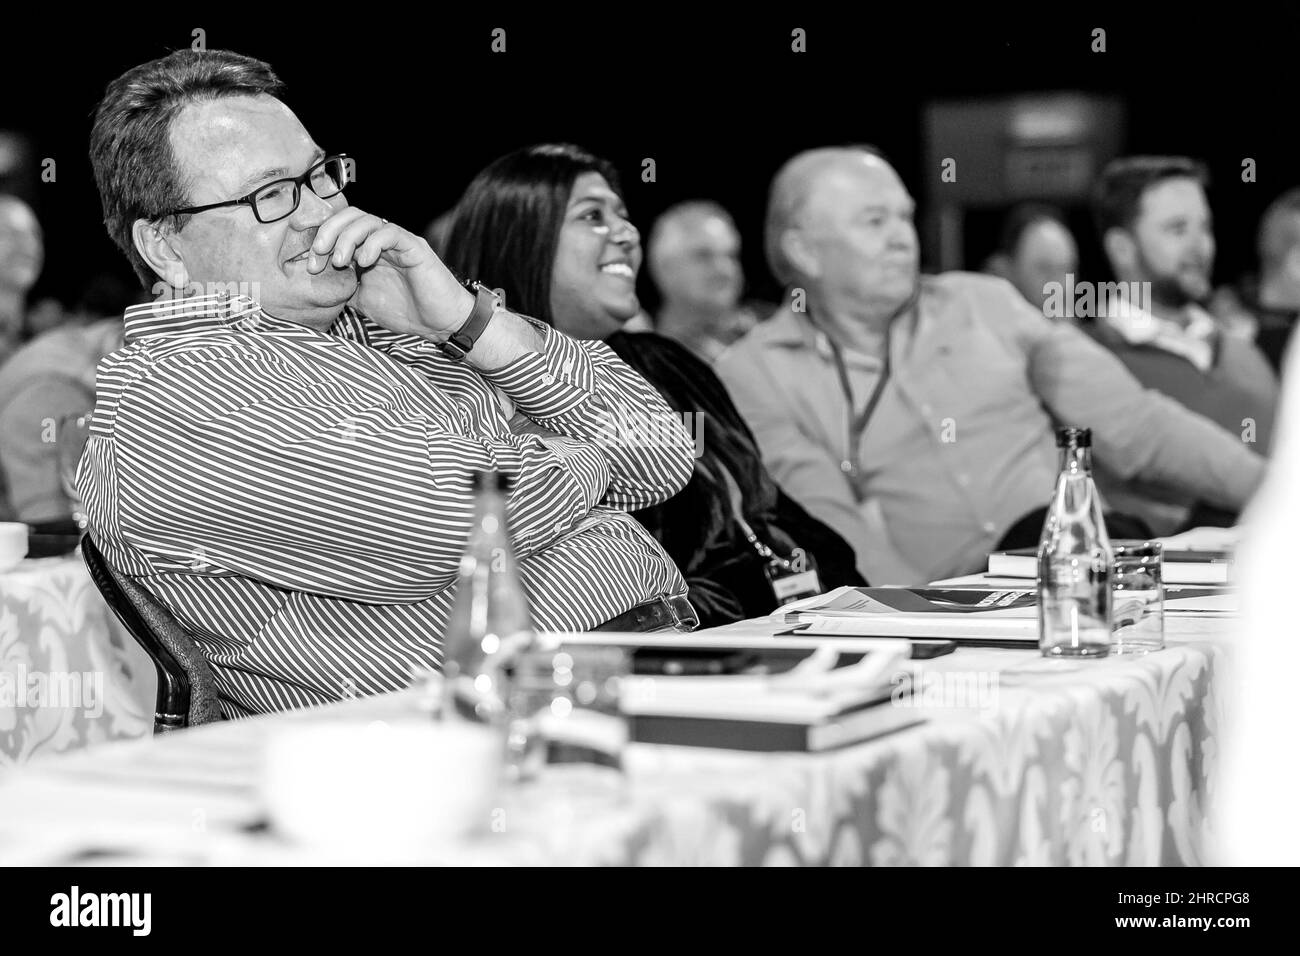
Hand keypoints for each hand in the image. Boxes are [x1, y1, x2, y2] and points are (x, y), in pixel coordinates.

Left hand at [306, 207, 472, 338]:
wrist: (440, 324)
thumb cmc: (407, 312)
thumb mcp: (364, 302)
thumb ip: (344, 289)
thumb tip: (317, 287)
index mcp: (368, 250)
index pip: (339, 229)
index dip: (320, 240)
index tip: (310, 264)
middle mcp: (382, 241)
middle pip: (349, 217)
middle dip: (328, 232)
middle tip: (318, 256)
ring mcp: (398, 241)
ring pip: (367, 220)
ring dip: (346, 238)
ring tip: (340, 262)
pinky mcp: (414, 246)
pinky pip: (390, 232)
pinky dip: (372, 243)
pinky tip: (365, 262)